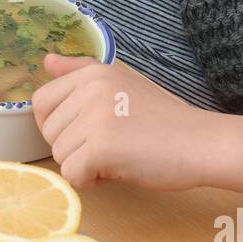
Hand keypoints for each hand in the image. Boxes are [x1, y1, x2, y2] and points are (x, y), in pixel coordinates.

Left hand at [30, 53, 222, 190]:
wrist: (200, 143)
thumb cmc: (163, 119)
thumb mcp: (121, 83)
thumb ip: (80, 71)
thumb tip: (47, 60)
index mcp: (92, 73)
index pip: (42, 101)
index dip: (57, 125)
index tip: (84, 131)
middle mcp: (90, 90)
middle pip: (49, 132)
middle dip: (73, 147)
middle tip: (110, 145)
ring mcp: (95, 118)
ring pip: (60, 156)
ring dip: (84, 165)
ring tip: (118, 156)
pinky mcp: (102, 148)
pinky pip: (72, 175)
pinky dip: (91, 181)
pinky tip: (118, 170)